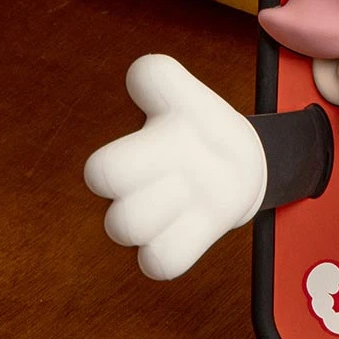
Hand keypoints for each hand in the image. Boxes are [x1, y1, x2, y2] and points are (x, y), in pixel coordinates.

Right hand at [84, 55, 267, 279]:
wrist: (239, 163)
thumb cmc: (202, 126)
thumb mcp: (187, 95)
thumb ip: (160, 76)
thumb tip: (142, 72)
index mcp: (126, 154)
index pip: (99, 172)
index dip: (138, 156)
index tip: (176, 126)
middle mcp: (126, 193)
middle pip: (114, 216)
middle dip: (156, 188)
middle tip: (186, 168)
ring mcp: (145, 225)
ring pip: (129, 236)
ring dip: (171, 212)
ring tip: (194, 190)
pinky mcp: (166, 254)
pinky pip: (159, 265)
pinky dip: (184, 244)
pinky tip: (199, 219)